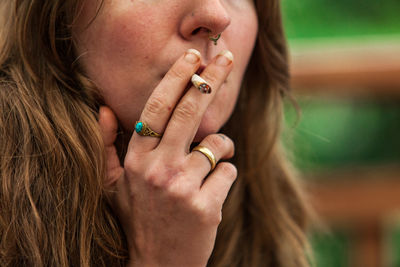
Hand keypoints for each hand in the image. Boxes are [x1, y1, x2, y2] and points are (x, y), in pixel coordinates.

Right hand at [98, 49, 236, 266]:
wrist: (159, 265)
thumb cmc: (139, 219)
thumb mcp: (113, 186)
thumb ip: (105, 147)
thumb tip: (103, 109)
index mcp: (136, 161)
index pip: (156, 109)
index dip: (177, 78)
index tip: (193, 57)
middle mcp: (158, 171)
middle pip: (189, 112)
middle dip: (211, 79)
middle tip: (227, 59)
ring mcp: (183, 189)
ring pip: (218, 144)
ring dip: (222, 148)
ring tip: (211, 162)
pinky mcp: (207, 207)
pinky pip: (229, 171)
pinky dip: (225, 175)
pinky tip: (212, 191)